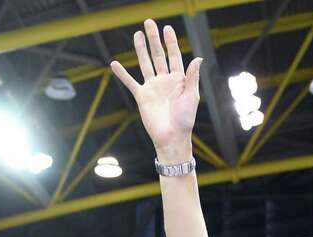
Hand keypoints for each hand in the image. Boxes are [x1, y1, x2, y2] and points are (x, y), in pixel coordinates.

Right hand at [111, 20, 201, 161]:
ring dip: (141, 49)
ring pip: (145, 63)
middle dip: (154, 39)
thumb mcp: (191, 96)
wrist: (171, 137)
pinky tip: (114, 63)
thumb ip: (192, 77)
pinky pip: (130, 82)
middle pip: (158, 55)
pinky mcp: (142, 96)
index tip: (167, 28)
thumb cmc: (185, 120)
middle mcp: (165, 81)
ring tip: (137, 35)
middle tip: (149, 23)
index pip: (174, 56)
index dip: (170, 42)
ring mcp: (153, 87)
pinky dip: (122, 73)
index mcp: (178, 80)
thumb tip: (198, 58)